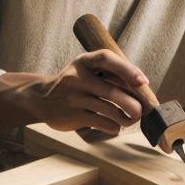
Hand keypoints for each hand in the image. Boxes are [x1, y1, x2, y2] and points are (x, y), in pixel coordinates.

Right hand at [31, 48, 147, 134]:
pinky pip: (102, 123)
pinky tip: (115, 125)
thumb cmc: (76, 84)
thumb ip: (111, 74)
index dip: (128, 69)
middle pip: (112, 92)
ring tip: (131, 118)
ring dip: (126, 118)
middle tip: (142, 110)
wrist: (42, 99)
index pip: (107, 59)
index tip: (143, 82)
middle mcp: (76, 77)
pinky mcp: (72, 117)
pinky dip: (114, 126)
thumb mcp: (88, 70)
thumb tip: (142, 87)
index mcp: (84, 61)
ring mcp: (73, 98)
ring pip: (110, 110)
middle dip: (133, 104)